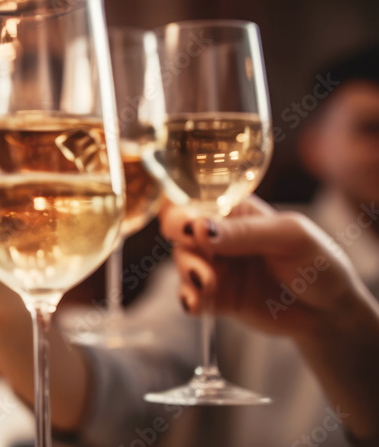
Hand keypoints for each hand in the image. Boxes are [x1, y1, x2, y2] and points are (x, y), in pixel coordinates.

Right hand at [162, 196, 368, 339]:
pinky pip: (190, 295)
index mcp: (235, 210)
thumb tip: (199, 229)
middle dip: (183, 244)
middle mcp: (219, 236)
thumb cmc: (317, 262)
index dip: (183, 210)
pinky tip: (195, 305)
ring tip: (208, 285)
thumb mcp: (290, 237)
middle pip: (181, 231)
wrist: (330, 311)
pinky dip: (188, 299)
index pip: (197, 200)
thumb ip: (245, 232)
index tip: (188, 228)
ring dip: (188, 272)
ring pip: (183, 262)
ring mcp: (215, 266)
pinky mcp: (215, 296)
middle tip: (199, 260)